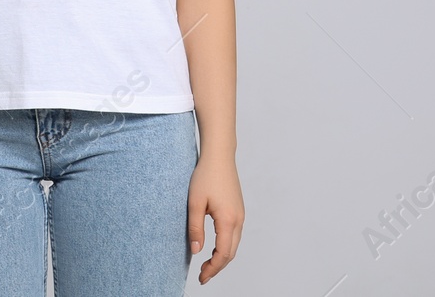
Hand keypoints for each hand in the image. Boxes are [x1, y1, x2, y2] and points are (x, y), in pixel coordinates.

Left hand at [187, 152, 243, 284]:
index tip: (201, 277)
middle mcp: (238, 220)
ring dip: (222, 257)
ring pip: (234, 245)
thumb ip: (195, 228)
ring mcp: (240, 214)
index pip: (223, 254)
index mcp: (228, 220)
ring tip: (207, 265)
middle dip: (217, 267)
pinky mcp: (238, 210)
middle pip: (231, 253)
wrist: (219, 156)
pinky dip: (226, 246)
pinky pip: (234, 235)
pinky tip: (214, 248)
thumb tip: (196, 251)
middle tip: (202, 276)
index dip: (212, 269)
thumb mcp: (195, 203)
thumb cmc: (206, 175)